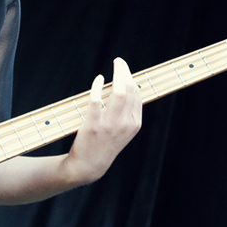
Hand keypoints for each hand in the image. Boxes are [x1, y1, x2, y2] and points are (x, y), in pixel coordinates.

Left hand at [65, 57, 142, 182]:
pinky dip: (98, 85)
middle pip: (130, 90)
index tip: (125, 70)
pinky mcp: (93, 124)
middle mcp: (125, 124)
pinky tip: (98, 79)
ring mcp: (109, 124)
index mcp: (134, 124)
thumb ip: (127, 112)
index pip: (137, 95)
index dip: (132, 79)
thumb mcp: (123, 131)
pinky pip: (97, 99)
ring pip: (118, 92)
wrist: (89, 165)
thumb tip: (128, 88)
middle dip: (126, 71)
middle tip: (119, 61)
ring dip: (117, 74)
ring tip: (115, 64)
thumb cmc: (105, 144)